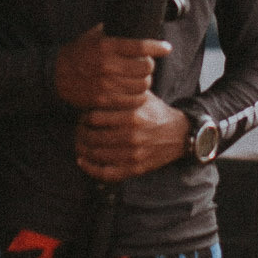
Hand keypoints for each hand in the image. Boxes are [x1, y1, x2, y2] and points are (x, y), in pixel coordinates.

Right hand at [53, 25, 172, 110]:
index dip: (157, 47)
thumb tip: (135, 23)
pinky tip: (136, 93)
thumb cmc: (78, 52)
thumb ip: (114, 30)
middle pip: (145, 67)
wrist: (56, 75)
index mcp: (106, 46)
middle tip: (147, 65)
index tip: (166, 48)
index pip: (140, 46)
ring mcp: (106, 84)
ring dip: (145, 82)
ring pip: (142, 85)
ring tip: (141, 79)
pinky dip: (139, 97)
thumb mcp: (94, 35)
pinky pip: (133, 101)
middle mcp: (107, 65)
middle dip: (150, 65)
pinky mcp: (104, 100)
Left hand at [74, 93, 191, 183]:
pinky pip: (107, 173)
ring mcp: (133, 155)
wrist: (179, 135)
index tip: (83, 115)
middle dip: (80, 133)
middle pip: (92, 137)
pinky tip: (82, 161)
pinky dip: (91, 169)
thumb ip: (122, 91)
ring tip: (79, 142)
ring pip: (96, 155)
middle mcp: (132, 136)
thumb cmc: (156, 112)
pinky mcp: (135, 169)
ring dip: (82, 149)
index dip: (83, 117)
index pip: (94, 118)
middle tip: (78, 129)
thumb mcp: (142, 96)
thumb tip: (96, 84)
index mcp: (133, 116)